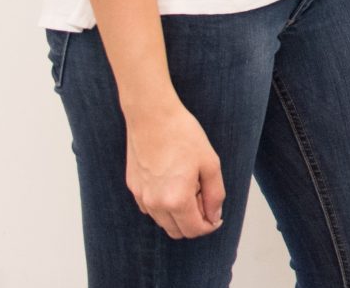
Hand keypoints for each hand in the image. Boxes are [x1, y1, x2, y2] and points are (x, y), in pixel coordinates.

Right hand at [124, 100, 224, 238]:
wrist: (152, 116)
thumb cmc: (183, 135)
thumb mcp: (210, 164)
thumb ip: (215, 195)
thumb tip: (214, 216)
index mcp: (176, 200)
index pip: (194, 231)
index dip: (209, 226)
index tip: (216, 216)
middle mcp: (155, 203)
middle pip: (177, 232)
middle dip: (194, 222)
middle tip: (204, 199)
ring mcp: (141, 196)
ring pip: (162, 222)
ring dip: (178, 215)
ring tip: (189, 187)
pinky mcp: (133, 187)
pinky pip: (150, 208)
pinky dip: (163, 205)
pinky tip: (172, 184)